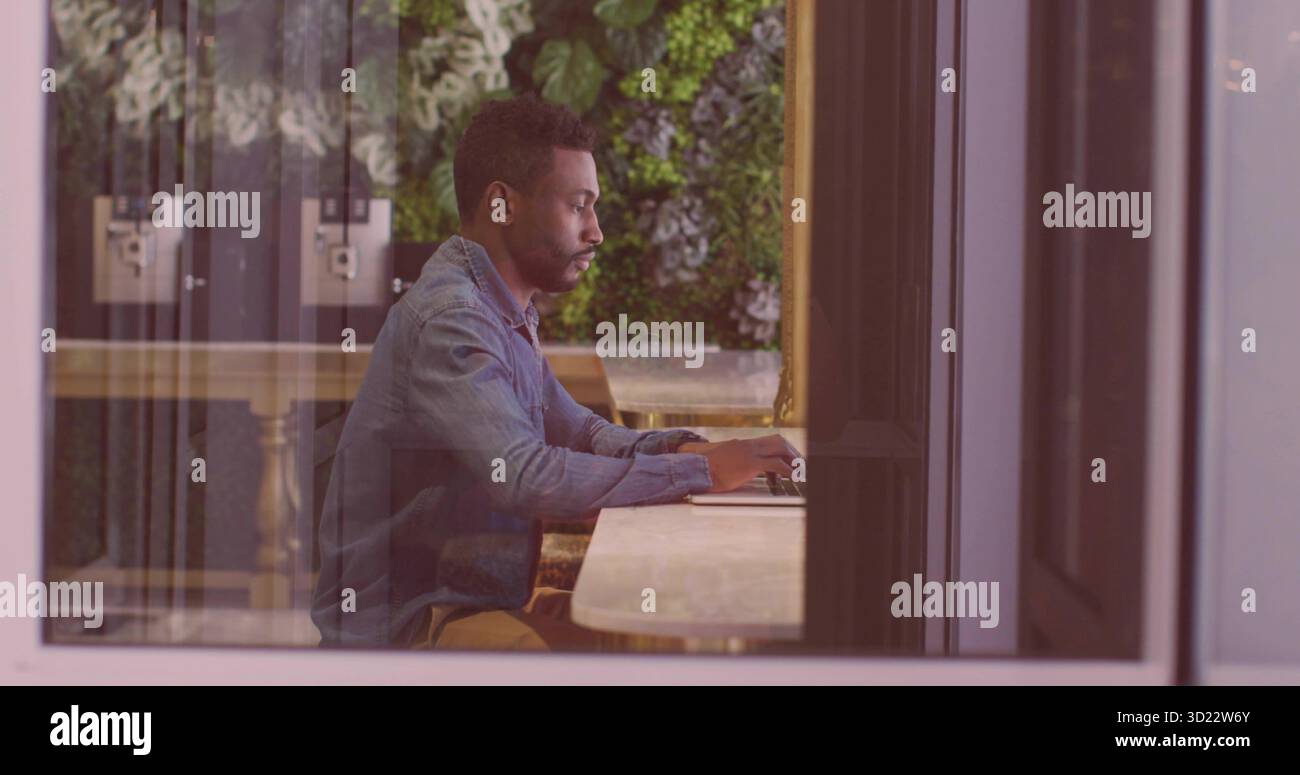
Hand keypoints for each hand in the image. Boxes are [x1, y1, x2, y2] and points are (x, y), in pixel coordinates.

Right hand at [679, 434, 802, 492]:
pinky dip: (788, 470)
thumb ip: (730, 462)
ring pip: (780, 448)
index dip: (782, 449)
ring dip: (792, 458)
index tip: (789, 459)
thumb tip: (732, 469)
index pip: (768, 441)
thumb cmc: (704, 470)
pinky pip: (776, 464)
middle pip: (778, 440)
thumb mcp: (720, 463)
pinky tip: (793, 477)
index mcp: (741, 444)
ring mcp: (750, 452)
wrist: (695, 469)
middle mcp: (748, 445)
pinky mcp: (750, 463)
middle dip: (792, 451)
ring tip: (799, 470)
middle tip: (800, 464)